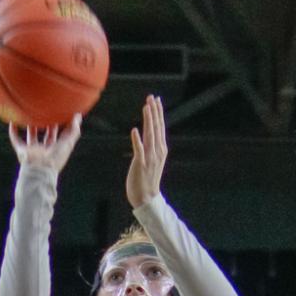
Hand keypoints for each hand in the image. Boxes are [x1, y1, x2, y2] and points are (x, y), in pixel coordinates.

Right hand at [9, 115, 81, 174]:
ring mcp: (33, 151)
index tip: (60, 115)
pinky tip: (13, 121)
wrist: (40, 169)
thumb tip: (77, 116)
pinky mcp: (22, 151)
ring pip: (31, 136)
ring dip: (30, 127)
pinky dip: (13, 132)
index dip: (60, 127)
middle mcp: (45, 150)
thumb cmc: (55, 158)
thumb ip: (74, 130)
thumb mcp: (68, 143)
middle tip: (47, 112)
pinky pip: (16, 140)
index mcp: (56, 150)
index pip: (59, 137)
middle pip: (46, 136)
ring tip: (31, 114)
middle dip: (47, 125)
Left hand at [126, 94, 167, 208]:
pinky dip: (137, 140)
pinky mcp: (140, 164)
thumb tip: (149, 135)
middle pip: (156, 128)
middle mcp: (157, 151)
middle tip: (151, 97)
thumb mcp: (152, 160)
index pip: (160, 127)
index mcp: (161, 149)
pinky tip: (134, 130)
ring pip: (150, 135)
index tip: (155, 100)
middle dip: (154, 112)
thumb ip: (151, 147)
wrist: (146, 198)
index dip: (158, 113)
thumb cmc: (147, 179)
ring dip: (148, 120)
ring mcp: (149, 158)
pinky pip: (139, 150)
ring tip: (146, 107)